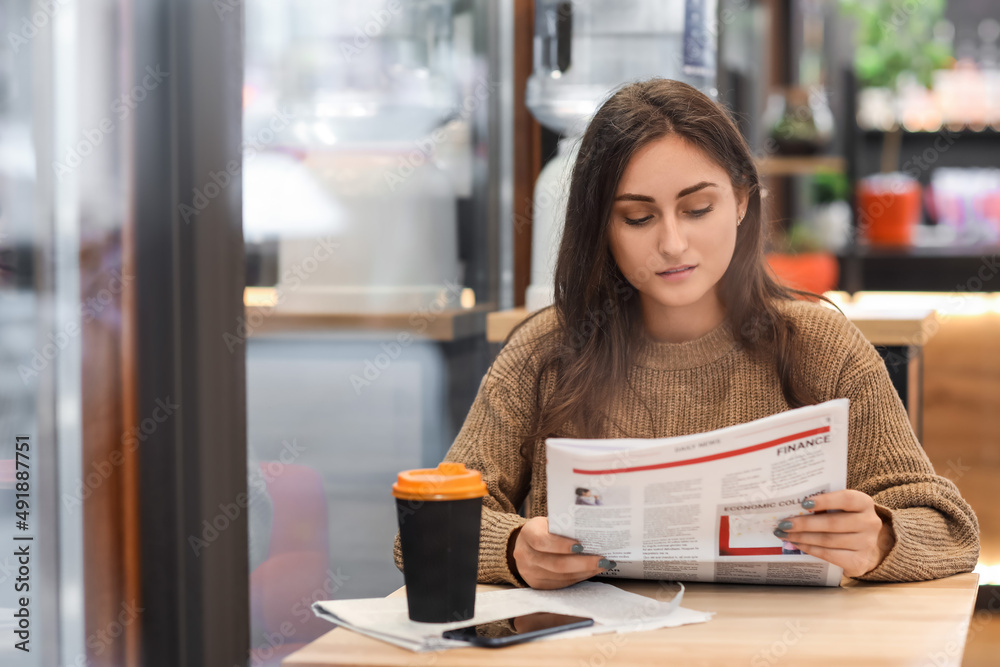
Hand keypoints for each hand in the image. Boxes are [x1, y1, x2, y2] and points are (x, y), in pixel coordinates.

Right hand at [511, 517, 612, 589]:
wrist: (524, 545)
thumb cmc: (543, 530)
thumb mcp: (549, 523)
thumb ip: (565, 527)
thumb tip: (592, 532)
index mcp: (528, 534)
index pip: (543, 541)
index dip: (562, 545)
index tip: (582, 546)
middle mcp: (526, 555)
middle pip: (556, 564)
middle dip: (583, 563)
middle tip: (603, 560)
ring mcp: (530, 572)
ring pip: (562, 576)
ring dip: (585, 572)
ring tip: (603, 565)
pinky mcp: (537, 584)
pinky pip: (562, 583)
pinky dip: (579, 577)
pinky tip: (591, 571)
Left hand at [776, 490, 894, 576]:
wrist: (865, 545)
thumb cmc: (845, 519)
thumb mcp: (841, 508)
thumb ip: (824, 504)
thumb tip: (792, 506)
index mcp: (864, 503)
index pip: (846, 499)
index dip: (825, 500)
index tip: (804, 503)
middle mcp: (870, 523)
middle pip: (833, 523)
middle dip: (804, 523)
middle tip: (783, 523)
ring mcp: (867, 544)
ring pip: (828, 540)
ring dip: (802, 537)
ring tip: (784, 534)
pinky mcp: (859, 562)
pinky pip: (829, 555)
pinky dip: (810, 549)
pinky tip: (797, 544)